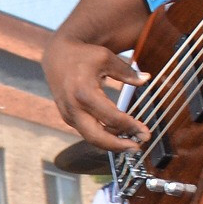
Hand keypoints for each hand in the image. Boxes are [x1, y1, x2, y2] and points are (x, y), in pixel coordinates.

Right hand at [41, 32, 149, 152]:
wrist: (57, 56)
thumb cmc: (82, 55)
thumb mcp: (106, 58)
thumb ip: (127, 72)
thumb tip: (146, 78)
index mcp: (84, 92)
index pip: (111, 118)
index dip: (130, 127)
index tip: (145, 132)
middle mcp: (73, 107)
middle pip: (97, 137)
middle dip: (119, 146)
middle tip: (137, 147)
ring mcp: (69, 114)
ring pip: (91, 138)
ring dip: (112, 143)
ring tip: (131, 141)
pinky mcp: (68, 117)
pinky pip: (86, 132)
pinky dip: (102, 136)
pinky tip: (118, 134)